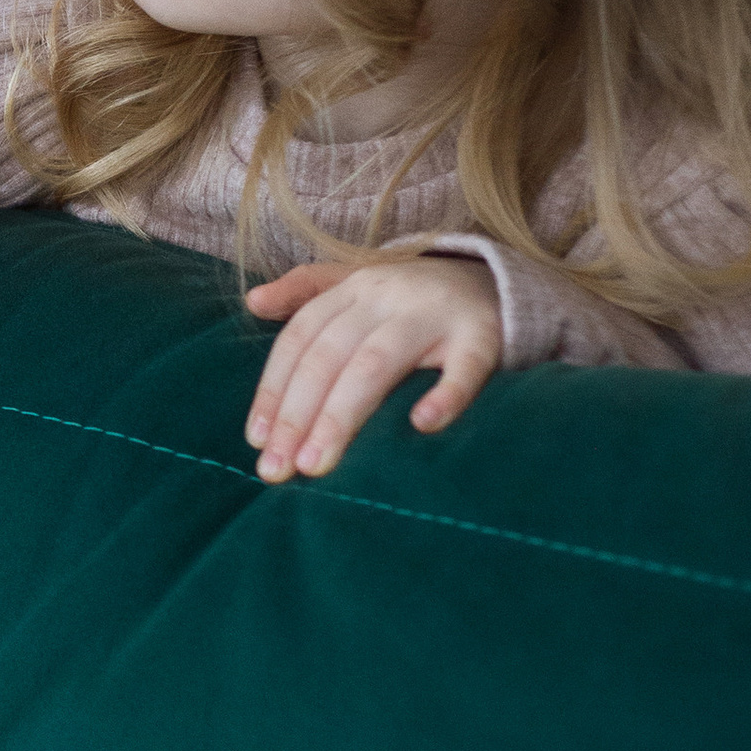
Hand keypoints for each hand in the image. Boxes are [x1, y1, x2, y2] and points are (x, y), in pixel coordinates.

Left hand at [244, 254, 502, 481]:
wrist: (498, 282)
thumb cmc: (412, 300)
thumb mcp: (359, 283)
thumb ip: (306, 290)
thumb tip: (253, 302)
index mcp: (354, 288)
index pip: (301, 339)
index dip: (274, 389)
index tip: (257, 440)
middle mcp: (388, 295)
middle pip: (330, 356)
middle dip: (297, 415)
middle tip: (278, 469)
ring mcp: (435, 314)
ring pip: (377, 364)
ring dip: (342, 416)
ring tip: (317, 464)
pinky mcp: (484, 336)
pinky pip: (465, 367)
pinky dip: (445, 395)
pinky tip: (423, 426)